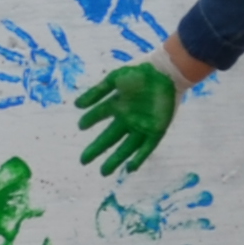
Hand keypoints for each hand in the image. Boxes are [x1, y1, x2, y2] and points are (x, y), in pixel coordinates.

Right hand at [74, 57, 184, 178]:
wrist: (167, 72)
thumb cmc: (140, 72)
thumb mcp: (115, 78)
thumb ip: (97, 92)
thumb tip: (76, 106)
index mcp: (119, 104)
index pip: (100, 114)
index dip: (90, 120)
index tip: (81, 127)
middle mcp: (128, 118)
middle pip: (110, 137)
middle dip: (97, 149)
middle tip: (83, 161)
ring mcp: (142, 126)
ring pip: (127, 147)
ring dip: (115, 160)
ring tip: (103, 172)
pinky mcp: (157, 131)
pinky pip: (147, 148)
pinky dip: (139, 158)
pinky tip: (130, 168)